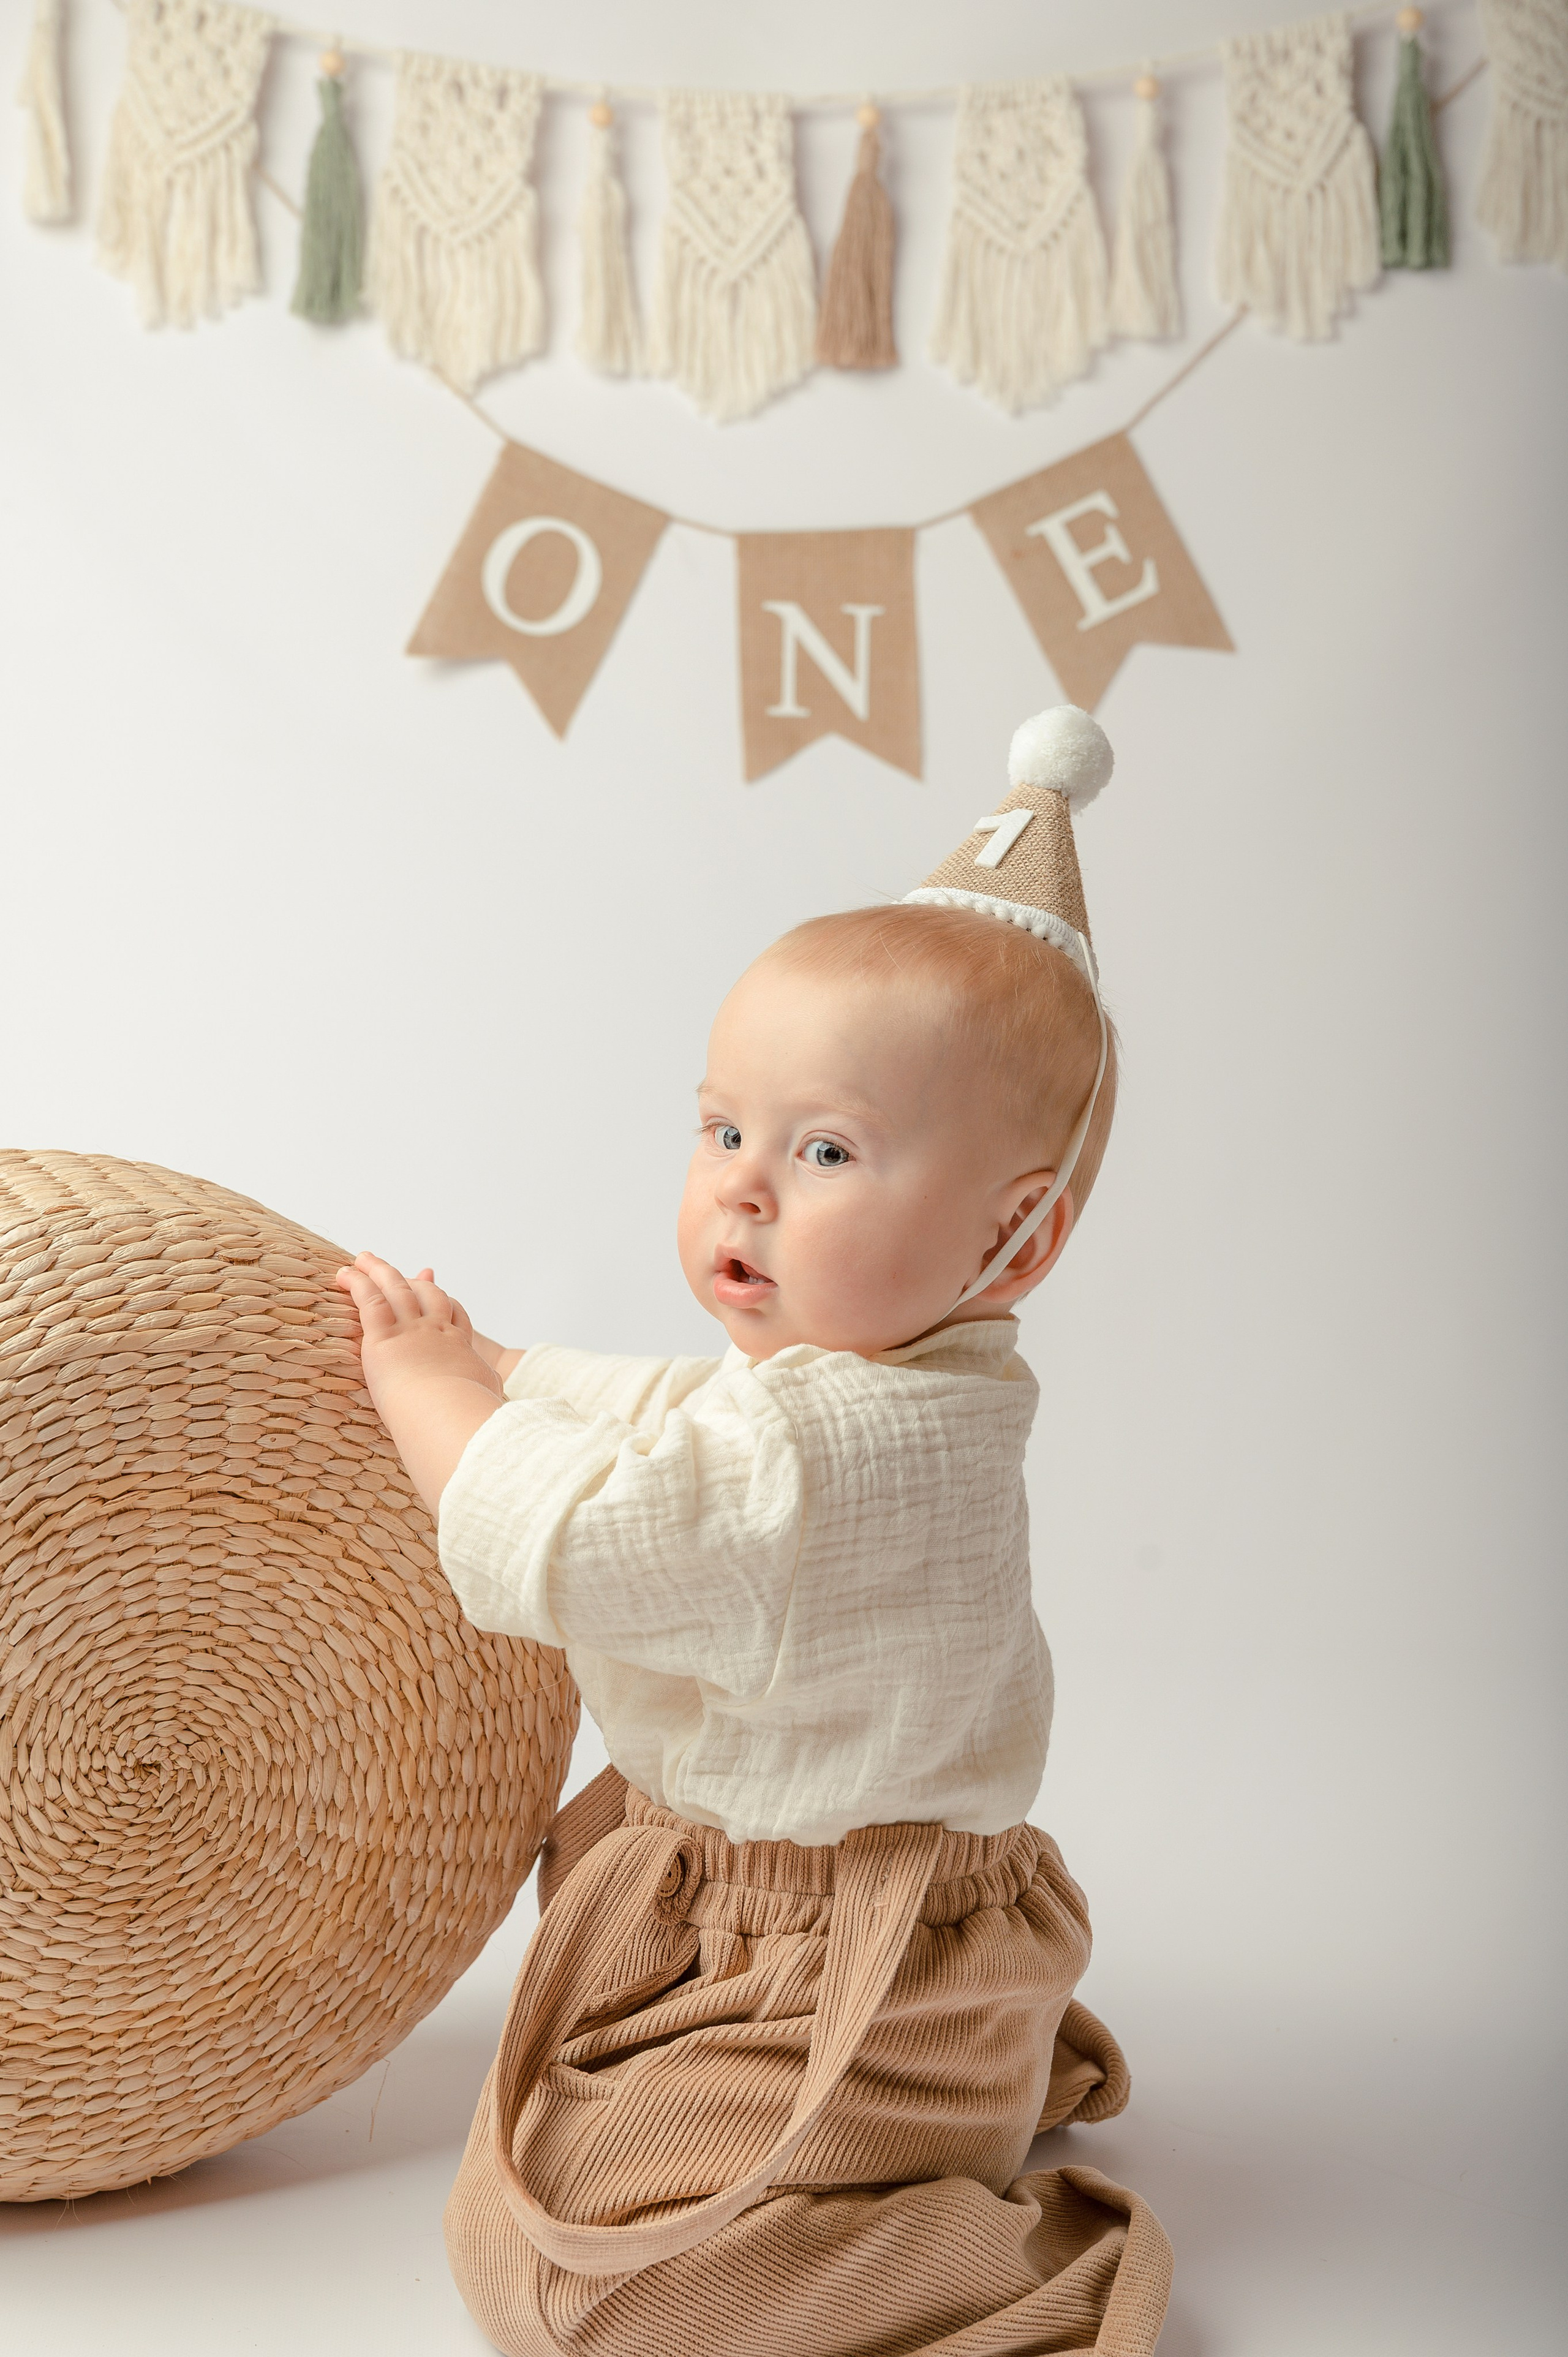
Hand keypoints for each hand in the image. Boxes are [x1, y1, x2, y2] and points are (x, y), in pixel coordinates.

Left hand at [334, 1254, 504, 1516]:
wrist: (453, 1418)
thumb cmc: (470, 1424)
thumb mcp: (490, 1415)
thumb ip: (491, 1416)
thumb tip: (499, 1435)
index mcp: (463, 1352)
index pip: (453, 1316)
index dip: (443, 1300)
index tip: (434, 1287)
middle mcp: (439, 1334)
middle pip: (425, 1295)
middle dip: (410, 1280)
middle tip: (399, 1269)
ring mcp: (413, 1331)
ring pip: (395, 1290)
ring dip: (379, 1271)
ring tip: (364, 1258)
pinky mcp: (385, 1338)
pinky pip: (370, 1302)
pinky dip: (358, 1284)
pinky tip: (346, 1274)